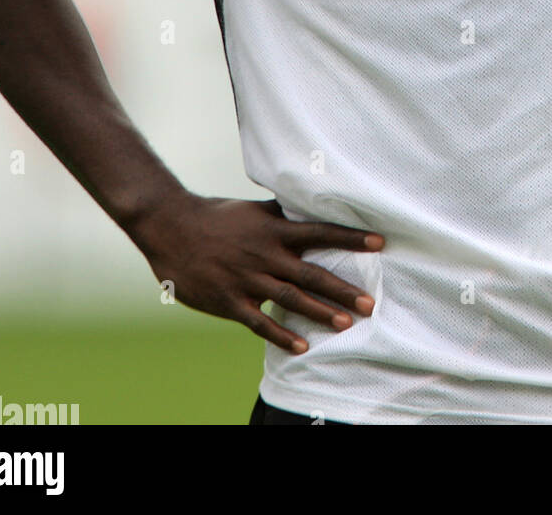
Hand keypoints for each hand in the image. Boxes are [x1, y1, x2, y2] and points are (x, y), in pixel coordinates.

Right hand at [127, 192, 383, 353]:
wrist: (172, 228)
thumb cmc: (217, 216)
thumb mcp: (254, 209)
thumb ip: (283, 212)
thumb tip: (313, 204)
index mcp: (274, 229)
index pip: (320, 232)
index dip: (350, 238)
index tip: (380, 243)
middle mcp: (265, 254)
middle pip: (311, 274)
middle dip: (342, 289)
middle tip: (370, 303)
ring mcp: (247, 279)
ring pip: (290, 300)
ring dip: (319, 313)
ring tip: (347, 323)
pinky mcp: (230, 301)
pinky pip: (260, 322)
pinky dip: (281, 335)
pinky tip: (302, 346)